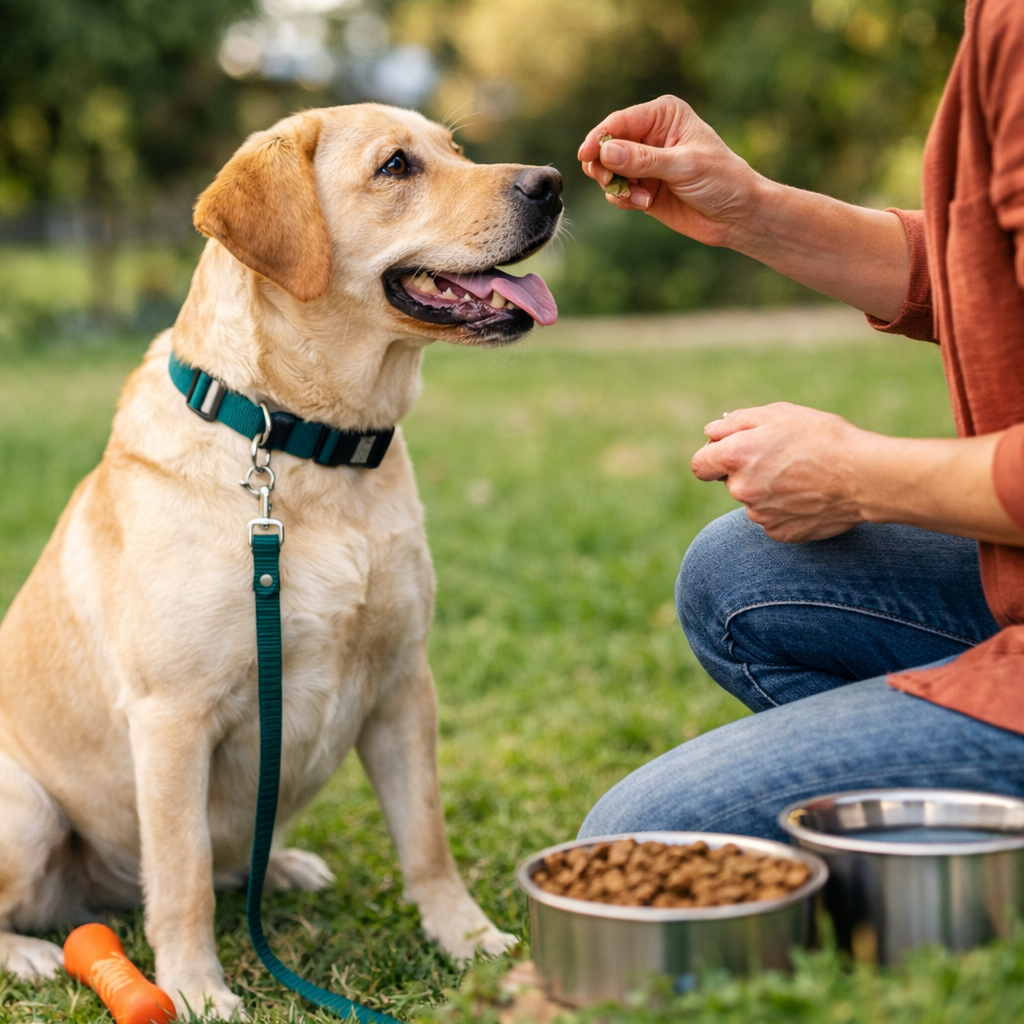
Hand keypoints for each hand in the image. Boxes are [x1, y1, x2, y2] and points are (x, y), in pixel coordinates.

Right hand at [577, 95, 762, 246]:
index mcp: (663, 115)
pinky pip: (616, 191)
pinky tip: (643, 204)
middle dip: (605, 167)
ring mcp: (644, 163)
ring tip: (639, 198)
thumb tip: (606, 151)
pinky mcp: (642, 188)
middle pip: (606, 146)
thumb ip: (643, 160)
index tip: (586, 156)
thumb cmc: (721, 180)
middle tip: (612, 183)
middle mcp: (650, 135)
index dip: (599, 138)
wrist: (736, 215)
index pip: (619, 122)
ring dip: (617, 187)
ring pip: (607, 171)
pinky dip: (623, 199)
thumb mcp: (683, 166)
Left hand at [691, 403, 871, 541]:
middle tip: (781, 459)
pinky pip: (772, 518)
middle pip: (730, 482)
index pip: (700, 465)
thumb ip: (736, 423)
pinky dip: (784, 508)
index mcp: (735, 457)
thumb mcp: (778, 415)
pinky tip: (808, 495)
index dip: (712, 457)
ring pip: (752, 501)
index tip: (728, 454)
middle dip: (747, 471)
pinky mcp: (778, 532)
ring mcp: (758, 515)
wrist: (863, 477)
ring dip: (767, 490)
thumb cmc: (822, 438)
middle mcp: (740, 490)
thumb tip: (710, 432)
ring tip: (801, 477)